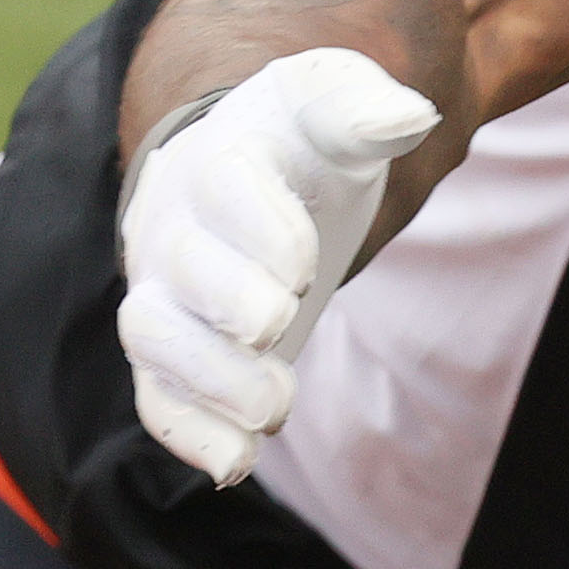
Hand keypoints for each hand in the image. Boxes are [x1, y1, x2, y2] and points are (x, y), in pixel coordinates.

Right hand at [115, 50, 439, 486]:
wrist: (254, 170)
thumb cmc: (302, 137)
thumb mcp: (334, 102)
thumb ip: (363, 108)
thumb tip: (413, 115)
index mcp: (220, 158)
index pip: (223, 188)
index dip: (258, 230)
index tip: (305, 268)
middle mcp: (175, 227)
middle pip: (179, 271)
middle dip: (227, 304)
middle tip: (282, 325)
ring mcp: (167, 292)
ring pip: (155, 341)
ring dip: (208, 382)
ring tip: (274, 410)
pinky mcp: (180, 348)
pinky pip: (159, 395)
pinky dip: (190, 433)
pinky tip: (236, 466)